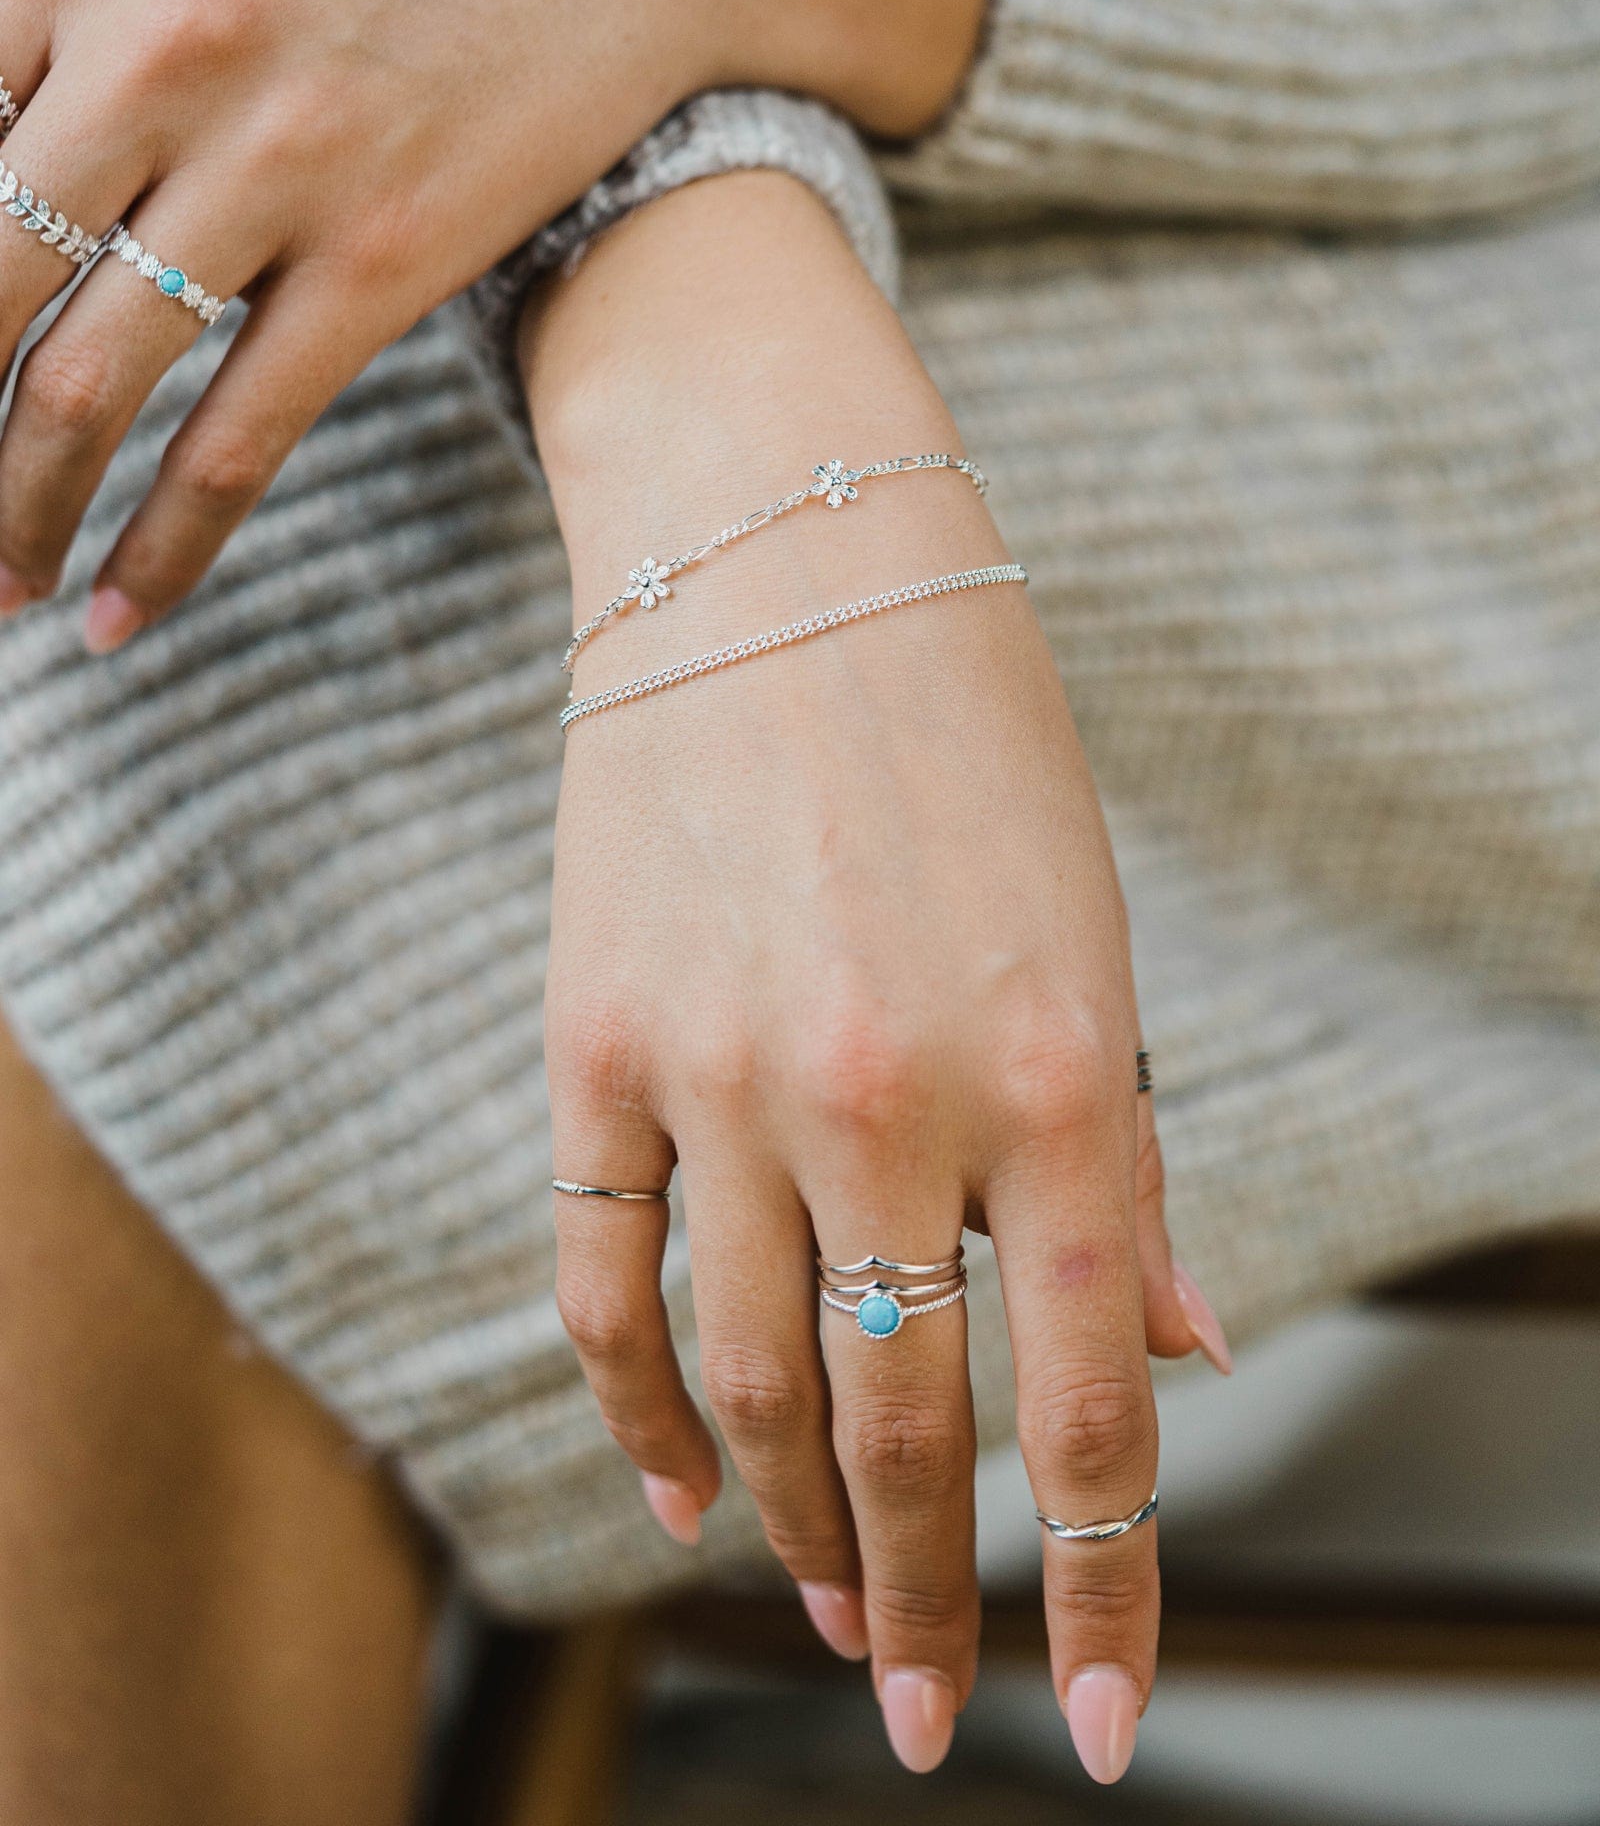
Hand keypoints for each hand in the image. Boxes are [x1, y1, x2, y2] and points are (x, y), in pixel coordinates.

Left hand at [0, 0, 982, 650]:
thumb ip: (67, 50)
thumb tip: (1, 211)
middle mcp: (158, 49)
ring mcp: (277, 161)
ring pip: (88, 382)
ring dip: (20, 509)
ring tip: (3, 589)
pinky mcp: (383, 261)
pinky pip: (237, 438)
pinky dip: (165, 543)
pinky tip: (123, 611)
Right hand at [525, 172, 1230, 1779]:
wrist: (775, 556)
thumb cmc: (971, 742)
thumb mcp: (1099, 937)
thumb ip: (1123, 1160)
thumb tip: (1175, 1346)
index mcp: (1061, 1068)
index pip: (1085, 1399)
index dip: (1100, 1585)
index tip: (1096, 1718)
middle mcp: (891, 1095)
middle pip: (901, 1423)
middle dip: (925, 1596)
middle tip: (925, 1701)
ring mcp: (724, 1073)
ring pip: (747, 1380)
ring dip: (792, 1526)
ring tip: (825, 1612)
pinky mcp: (593, 1040)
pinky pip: (602, 1277)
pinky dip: (635, 1408)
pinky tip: (677, 1487)